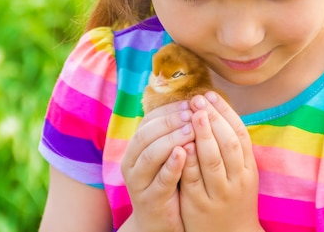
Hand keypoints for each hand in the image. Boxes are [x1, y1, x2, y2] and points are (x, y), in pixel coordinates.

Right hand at [120, 100, 194, 231]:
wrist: (157, 222)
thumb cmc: (167, 182)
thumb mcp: (166, 156)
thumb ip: (172, 134)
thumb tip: (192, 104)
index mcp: (135, 147)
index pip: (148, 120)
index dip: (169, 110)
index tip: (189, 103)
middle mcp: (131, 162)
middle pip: (147, 134)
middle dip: (170, 121)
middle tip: (192, 113)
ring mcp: (138, 182)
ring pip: (151, 155)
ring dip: (172, 139)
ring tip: (192, 130)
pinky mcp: (150, 200)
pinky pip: (160, 180)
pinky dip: (172, 165)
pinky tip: (185, 154)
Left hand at [180, 92, 262, 231]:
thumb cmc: (233, 197)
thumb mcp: (240, 172)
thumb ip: (231, 146)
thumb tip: (217, 110)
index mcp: (249, 169)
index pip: (240, 134)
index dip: (226, 112)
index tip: (211, 95)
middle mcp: (238, 180)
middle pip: (229, 143)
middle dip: (214, 118)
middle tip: (198, 98)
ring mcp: (219, 193)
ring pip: (213, 160)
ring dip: (203, 134)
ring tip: (192, 113)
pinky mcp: (199, 204)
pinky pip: (193, 179)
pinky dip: (188, 160)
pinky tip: (182, 143)